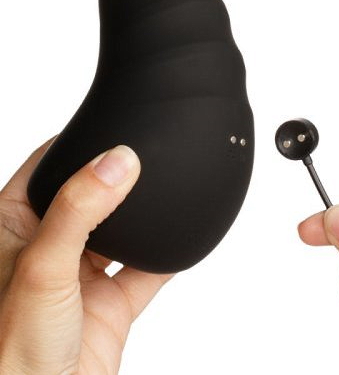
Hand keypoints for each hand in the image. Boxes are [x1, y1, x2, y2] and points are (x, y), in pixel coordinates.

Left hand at [0, 139, 171, 373]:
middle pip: (90, 194)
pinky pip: (148, 269)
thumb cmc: (13, 352)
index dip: (75, 144)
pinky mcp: (112, 300)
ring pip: (122, 230)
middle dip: (117, 176)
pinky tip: (182, 235)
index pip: (46, 168)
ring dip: (144, 216)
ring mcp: (83, 274)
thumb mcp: (42, 268)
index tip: (106, 124)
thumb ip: (79, 211)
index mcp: (14, 228)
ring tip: (166, 185)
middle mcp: (50, 246)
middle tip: (145, 152)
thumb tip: (118, 162)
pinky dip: (167, 255)